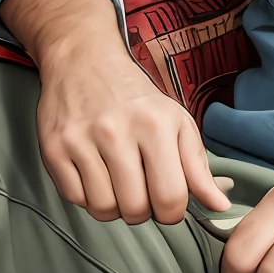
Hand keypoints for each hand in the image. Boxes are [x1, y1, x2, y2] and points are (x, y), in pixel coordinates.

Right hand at [0, 0, 230, 225]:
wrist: (84, 61)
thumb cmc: (136, 98)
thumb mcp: (177, 123)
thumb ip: (198, 168)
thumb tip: (220, 206)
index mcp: (156, 125)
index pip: (171, 196)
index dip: (172, 211)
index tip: (168, 203)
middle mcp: (117, 131)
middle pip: (135, 208)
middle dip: (143, 211)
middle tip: (141, 193)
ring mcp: (81, 140)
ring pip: (103, 209)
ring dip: (114, 207)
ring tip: (118, 185)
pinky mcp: (53, 148)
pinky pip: (75, 199)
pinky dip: (88, 198)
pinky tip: (96, 176)